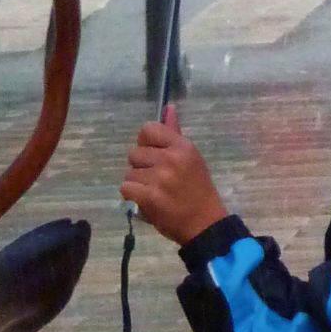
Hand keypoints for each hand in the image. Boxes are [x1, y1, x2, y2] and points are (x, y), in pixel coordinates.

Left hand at [121, 108, 227, 246]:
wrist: (204, 224)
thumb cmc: (197, 190)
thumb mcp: (191, 158)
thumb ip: (175, 133)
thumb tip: (168, 107)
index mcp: (182, 146)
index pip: (148, 130)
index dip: (146, 143)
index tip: (154, 156)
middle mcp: (170, 159)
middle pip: (134, 153)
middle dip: (141, 167)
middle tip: (157, 180)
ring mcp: (159, 178)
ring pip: (129, 173)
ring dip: (137, 184)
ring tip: (154, 192)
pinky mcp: (149, 197)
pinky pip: (126, 188)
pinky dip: (133, 196)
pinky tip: (146, 201)